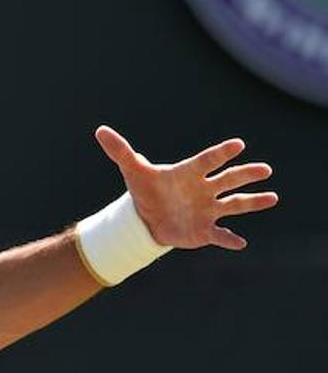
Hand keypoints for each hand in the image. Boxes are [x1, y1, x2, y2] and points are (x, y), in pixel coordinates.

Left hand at [94, 125, 277, 250]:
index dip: (221, 153)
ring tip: (272, 197)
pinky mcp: (205, 230)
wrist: (147, 218)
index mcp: (190, 172)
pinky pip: (220, 235)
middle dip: (246, 174)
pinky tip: (240, 243)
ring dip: (252, 202)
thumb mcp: (132, 171)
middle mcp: (205, 189)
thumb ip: (120, 152)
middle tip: (265, 169)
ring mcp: (208, 209)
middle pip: (228, 179)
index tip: (238, 144)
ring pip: (234, 204)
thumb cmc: (145, 190)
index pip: (208, 160)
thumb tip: (100, 130)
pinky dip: (229, 239)